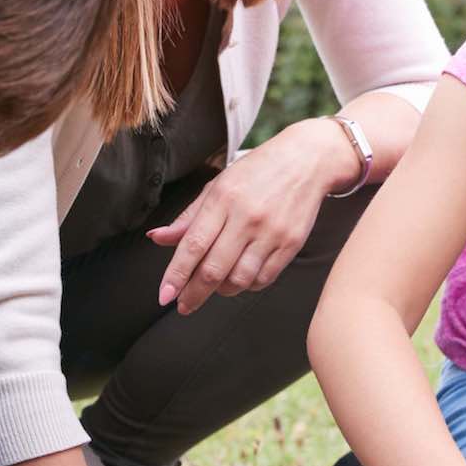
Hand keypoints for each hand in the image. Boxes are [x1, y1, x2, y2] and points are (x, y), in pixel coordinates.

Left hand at [150, 121, 353, 313]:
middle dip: (194, 294)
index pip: (193, 245)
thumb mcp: (218, 185)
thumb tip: (157, 238)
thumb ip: (188, 216)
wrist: (308, 160)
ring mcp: (271, 232)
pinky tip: (240, 278)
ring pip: (239, 280)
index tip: (165, 295)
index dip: (176, 274)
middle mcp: (246, 217)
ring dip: (221, 291)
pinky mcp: (291, 244)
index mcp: (223, 198)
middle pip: (214, 269)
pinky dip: (247, 286)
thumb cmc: (257, 171)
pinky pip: (263, 278)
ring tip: (214, 287)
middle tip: (183, 305)